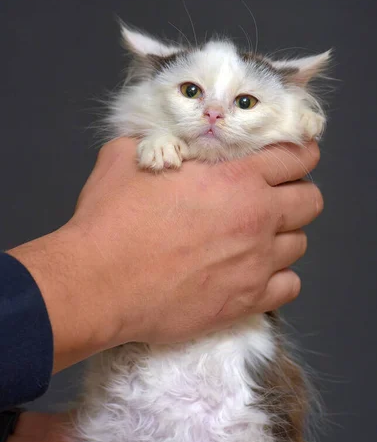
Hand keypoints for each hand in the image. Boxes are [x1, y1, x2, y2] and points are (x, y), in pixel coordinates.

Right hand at [9, 138, 321, 371]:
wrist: (101, 282)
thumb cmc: (111, 219)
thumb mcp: (127, 157)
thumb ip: (161, 142)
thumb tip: (166, 140)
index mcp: (237, 177)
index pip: (296, 157)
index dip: (299, 155)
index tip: (293, 160)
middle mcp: (258, 218)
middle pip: (311, 201)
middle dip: (297, 194)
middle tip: (272, 199)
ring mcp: (257, 263)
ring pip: (300, 245)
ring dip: (284, 238)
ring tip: (258, 241)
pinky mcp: (248, 301)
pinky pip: (290, 287)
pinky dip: (279, 279)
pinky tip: (257, 275)